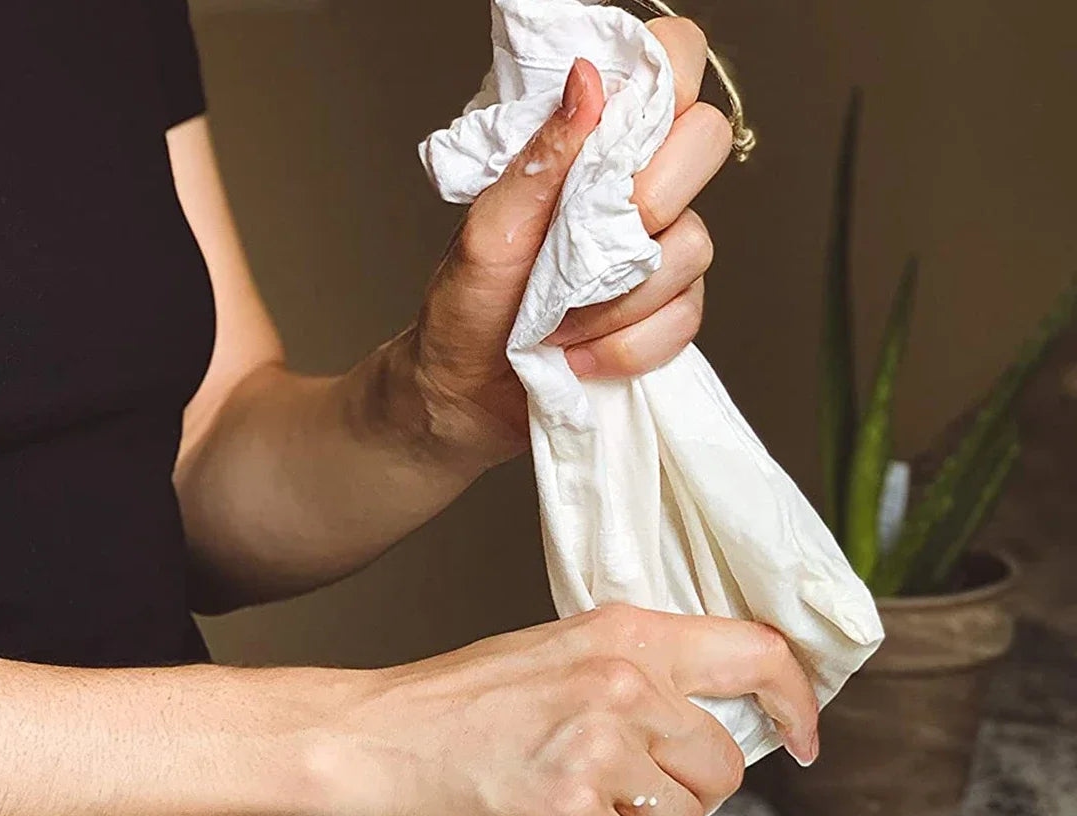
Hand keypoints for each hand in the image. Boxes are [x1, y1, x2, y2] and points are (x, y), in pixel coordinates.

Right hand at [323, 606, 817, 815]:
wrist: (370, 742)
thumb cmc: (451, 706)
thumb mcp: (554, 656)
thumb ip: (632, 675)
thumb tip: (698, 719)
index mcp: (622, 635)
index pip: (754, 652)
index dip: (796, 700)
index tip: (803, 734)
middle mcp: (619, 684)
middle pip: (724, 764)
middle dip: (685, 791)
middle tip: (627, 789)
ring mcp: (595, 747)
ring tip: (585, 810)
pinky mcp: (568, 813)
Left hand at [406, 18, 733, 468]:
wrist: (464, 397)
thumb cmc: (466, 307)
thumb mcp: (487, 230)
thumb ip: (540, 159)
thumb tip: (587, 83)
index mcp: (592, 146)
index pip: (668, 64)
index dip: (667, 80)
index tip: (620, 132)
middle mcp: (638, 188)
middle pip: (706, 143)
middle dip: (645, 203)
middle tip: (579, 249)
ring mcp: (659, 254)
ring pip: (693, 247)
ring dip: (615, 299)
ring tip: (557, 321)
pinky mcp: (668, 317)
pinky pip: (684, 320)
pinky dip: (625, 346)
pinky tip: (580, 355)